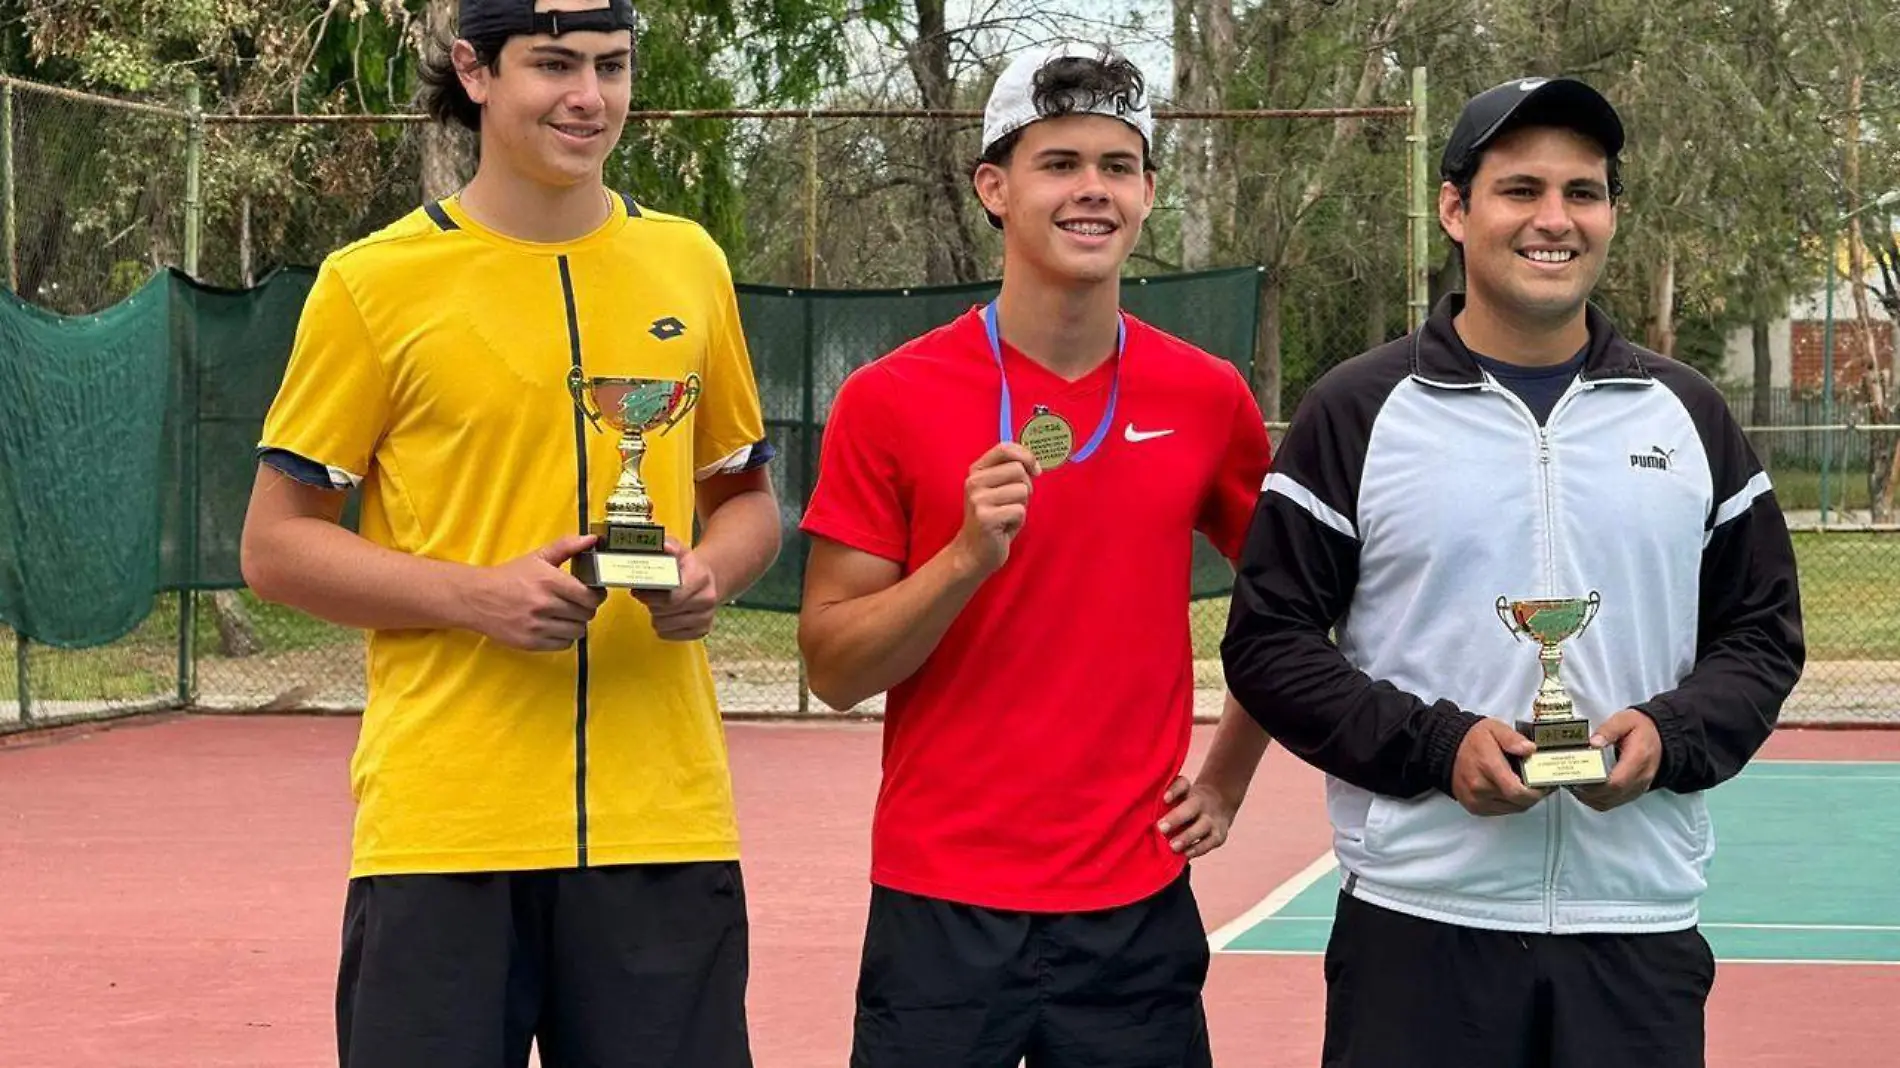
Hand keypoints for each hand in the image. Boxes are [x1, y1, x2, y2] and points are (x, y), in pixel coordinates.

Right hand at [465, 534, 607, 651]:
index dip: (596, 596)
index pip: (589, 596)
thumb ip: (567, 546)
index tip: (593, 594)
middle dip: (585, 609)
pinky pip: (564, 645)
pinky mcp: (530, 642)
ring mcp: (537, 626)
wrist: (476, 598)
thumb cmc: (508, 577)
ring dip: (576, 624)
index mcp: (549, 581)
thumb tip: (591, 539)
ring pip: (577, 631)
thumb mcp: (538, 557)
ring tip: (565, 615)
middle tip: (577, 604)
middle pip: (586, 614)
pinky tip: (555, 626)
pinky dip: (564, 637)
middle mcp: (544, 604)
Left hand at [631, 537, 719, 641]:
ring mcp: (706, 617)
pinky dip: (663, 627)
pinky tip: (666, 615)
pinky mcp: (702, 631)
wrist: (710, 580)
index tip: (638, 591)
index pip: (671, 597)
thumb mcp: (679, 550)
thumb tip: (663, 545)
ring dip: (656, 616)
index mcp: (701, 578)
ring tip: (657, 605)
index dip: (650, 596)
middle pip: (666, 612)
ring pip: (664, 626)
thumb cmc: (688, 566)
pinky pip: (669, 636)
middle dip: (651, 604)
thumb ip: (668, 545)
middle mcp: (707, 599)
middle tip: (646, 596)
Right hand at [951, 443, 1039, 577]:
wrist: (973, 553)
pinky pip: (1019, 511)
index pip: (1005, 448)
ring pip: (1022, 491)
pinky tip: (1004, 528)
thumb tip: (1034, 464)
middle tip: (1013, 503)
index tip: (1035, 470)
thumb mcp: (998, 490)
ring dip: (1021, 506)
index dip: (1026, 456)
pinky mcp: (985, 517)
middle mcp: (974, 482)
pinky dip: (1018, 522)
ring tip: (1006, 516)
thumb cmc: (993, 520)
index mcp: (976, 471)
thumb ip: (1011, 473)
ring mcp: (978, 499)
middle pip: (1018, 470)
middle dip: (1026, 487)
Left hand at [1157, 777, 1240, 858]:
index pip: (1182, 785)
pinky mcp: (1219, 835)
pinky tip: (1186, 854)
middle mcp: (1201, 802)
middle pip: (1191, 807)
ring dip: (1187, 837)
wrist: (1218, 805)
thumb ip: (1164, 804)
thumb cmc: (1186, 804)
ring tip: (1173, 846)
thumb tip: (1145, 816)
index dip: (1174, 790)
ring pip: (1202, 826)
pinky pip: (1210, 842)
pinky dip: (1198, 849)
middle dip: (1176, 817)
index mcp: (1188, 791)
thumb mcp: (1178, 798)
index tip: (1165, 798)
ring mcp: (1211, 819)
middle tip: (1161, 828)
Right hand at [1450, 719, 1550, 816]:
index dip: (1537, 792)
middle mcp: (1481, 787)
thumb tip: (1529, 749)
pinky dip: (1511, 803)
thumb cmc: (1473, 739)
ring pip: (1512, 809)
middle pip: (1518, 802)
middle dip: (1534, 795)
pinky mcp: (1474, 807)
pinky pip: (1501, 811)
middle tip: (1542, 784)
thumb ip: (1513, 738)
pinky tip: (1513, 791)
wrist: (1446, 749)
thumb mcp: (1495, 729)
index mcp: (1488, 766)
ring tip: (1529, 786)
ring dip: (1524, 800)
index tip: (1546, 784)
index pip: (1518, 791)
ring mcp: (1476, 800)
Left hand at [1570, 709, 1661, 811]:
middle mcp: (1640, 778)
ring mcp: (1637, 788)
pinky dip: (1596, 799)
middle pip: (1611, 795)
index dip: (1595, 784)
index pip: (1617, 781)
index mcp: (1639, 759)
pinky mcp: (1632, 792)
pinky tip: (1585, 789)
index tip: (1577, 776)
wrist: (1660, 737)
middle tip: (1569, 779)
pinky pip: (1612, 802)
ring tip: (1573, 783)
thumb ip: (1609, 730)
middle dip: (1587, 790)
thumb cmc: (1641, 728)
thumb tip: (1593, 743)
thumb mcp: (1625, 720)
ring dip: (1589, 797)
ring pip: (1610, 802)